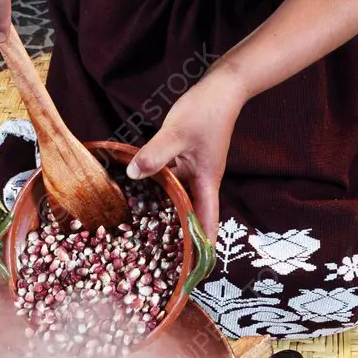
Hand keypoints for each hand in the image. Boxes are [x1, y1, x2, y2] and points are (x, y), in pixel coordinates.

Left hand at [126, 67, 246, 241]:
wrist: (224, 86)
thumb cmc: (206, 110)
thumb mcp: (177, 133)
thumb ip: (155, 155)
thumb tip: (133, 174)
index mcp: (207, 182)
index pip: (206, 222)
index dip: (201, 247)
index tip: (194, 271)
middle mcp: (203, 181)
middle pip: (192, 216)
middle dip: (180, 236)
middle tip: (160, 258)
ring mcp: (196, 171)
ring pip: (180, 199)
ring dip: (168, 214)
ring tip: (145, 233)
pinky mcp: (188, 160)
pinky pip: (173, 183)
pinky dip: (161, 192)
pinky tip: (141, 195)